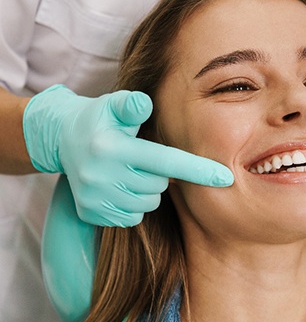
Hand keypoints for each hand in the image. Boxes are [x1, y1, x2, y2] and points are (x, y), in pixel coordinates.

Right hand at [23, 85, 233, 226]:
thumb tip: (145, 103)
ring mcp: (95, 199)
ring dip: (147, 190)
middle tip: (142, 157)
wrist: (61, 140)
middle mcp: (101, 176)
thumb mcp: (112, 105)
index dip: (198, 170)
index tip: (226, 178)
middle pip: (159, 185)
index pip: (165, 162)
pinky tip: (119, 186)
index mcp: (112, 149)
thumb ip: (131, 104)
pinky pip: (132, 217)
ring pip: (147, 204)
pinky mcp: (91, 214)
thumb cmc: (100, 119)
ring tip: (129, 171)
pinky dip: (132, 204)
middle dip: (159, 173)